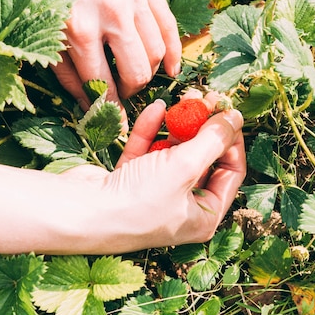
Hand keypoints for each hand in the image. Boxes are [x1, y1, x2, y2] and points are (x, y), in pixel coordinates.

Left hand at [51, 0, 181, 129]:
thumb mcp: (45, 35)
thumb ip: (67, 71)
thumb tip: (90, 106)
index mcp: (79, 29)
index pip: (101, 84)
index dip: (109, 110)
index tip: (114, 126)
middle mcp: (111, 16)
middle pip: (136, 72)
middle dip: (129, 90)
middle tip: (120, 91)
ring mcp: (134, 2)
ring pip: (155, 53)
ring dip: (147, 72)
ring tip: (132, 75)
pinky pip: (170, 28)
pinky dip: (173, 52)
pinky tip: (171, 69)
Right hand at [63, 98, 245, 253]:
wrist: (80, 211)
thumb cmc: (138, 200)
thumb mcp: (185, 167)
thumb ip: (213, 140)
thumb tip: (235, 118)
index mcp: (204, 216)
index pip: (231, 173)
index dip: (233, 141)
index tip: (228, 113)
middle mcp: (182, 208)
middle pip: (204, 160)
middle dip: (204, 128)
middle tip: (205, 98)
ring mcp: (156, 194)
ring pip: (175, 153)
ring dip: (179, 126)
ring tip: (183, 98)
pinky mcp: (131, 182)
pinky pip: (149, 152)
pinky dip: (152, 131)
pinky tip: (155, 108)